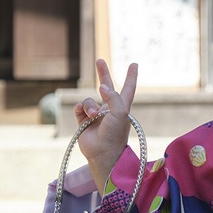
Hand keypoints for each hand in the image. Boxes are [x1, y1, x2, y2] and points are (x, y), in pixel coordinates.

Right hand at [73, 59, 137, 191]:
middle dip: (103, 73)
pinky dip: (80, 109)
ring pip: (88, 100)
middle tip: (99, 60)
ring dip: (89, 105)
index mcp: (122, 107)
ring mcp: (96, 115)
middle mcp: (109, 109)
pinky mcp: (83, 121)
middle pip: (106, 87)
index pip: (128, 88)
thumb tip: (101, 86)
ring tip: (93, 116)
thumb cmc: (115, 134)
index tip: (134, 64)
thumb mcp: (120, 112)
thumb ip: (112, 96)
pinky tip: (83, 115)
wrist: (102, 152)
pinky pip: (78, 108)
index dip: (131, 76)